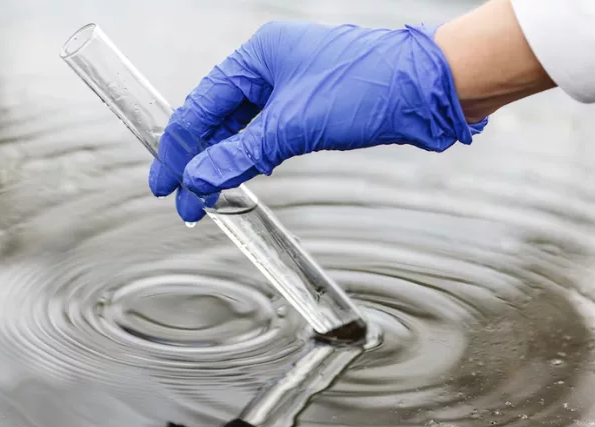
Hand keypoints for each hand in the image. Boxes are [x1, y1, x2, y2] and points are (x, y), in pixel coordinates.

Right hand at [149, 21, 487, 221]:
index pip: (201, 106)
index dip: (178, 149)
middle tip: (184, 201)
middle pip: (217, 118)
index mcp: (257, 57)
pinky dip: (251, 156)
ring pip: (242, 128)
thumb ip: (240, 153)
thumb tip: (198, 179)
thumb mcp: (293, 125)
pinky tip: (241, 176)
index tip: (165, 184)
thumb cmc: (370, 87)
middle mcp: (270, 68)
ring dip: (224, 162)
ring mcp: (291, 86)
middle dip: (198, 161)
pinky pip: (267, 133)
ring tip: (208, 197)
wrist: (429, 89)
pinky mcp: (310, 106)